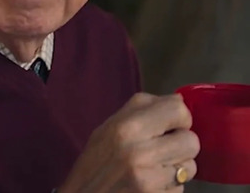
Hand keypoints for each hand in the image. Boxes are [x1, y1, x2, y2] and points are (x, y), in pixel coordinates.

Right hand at [58, 93, 199, 192]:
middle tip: (163, 149)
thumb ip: (140, 111)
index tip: (169, 125)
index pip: (178, 110)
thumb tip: (178, 100)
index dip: (179, 117)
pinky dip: (170, 186)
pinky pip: (181, 188)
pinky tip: (151, 185)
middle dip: (181, 145)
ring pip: (190, 167)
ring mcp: (150, 180)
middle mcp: (140, 152)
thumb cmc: (94, 162)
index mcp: (126, 128)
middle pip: (191, 140)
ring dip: (178, 168)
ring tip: (156, 169)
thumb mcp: (107, 129)